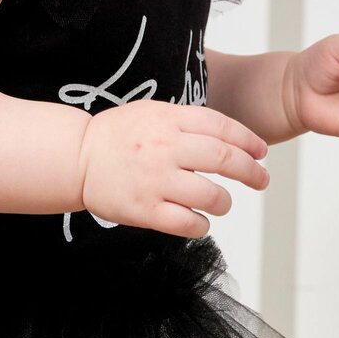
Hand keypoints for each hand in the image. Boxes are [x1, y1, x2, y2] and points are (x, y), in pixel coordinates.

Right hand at [77, 100, 270, 238]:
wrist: (76, 158)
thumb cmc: (117, 136)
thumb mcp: (152, 112)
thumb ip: (187, 121)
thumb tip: (231, 137)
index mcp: (169, 120)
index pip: (222, 127)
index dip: (248, 140)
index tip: (260, 152)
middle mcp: (165, 148)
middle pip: (224, 158)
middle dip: (251, 171)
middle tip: (261, 180)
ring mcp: (155, 180)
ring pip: (210, 195)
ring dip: (225, 202)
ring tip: (223, 203)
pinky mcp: (144, 210)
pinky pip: (186, 223)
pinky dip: (201, 225)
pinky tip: (200, 221)